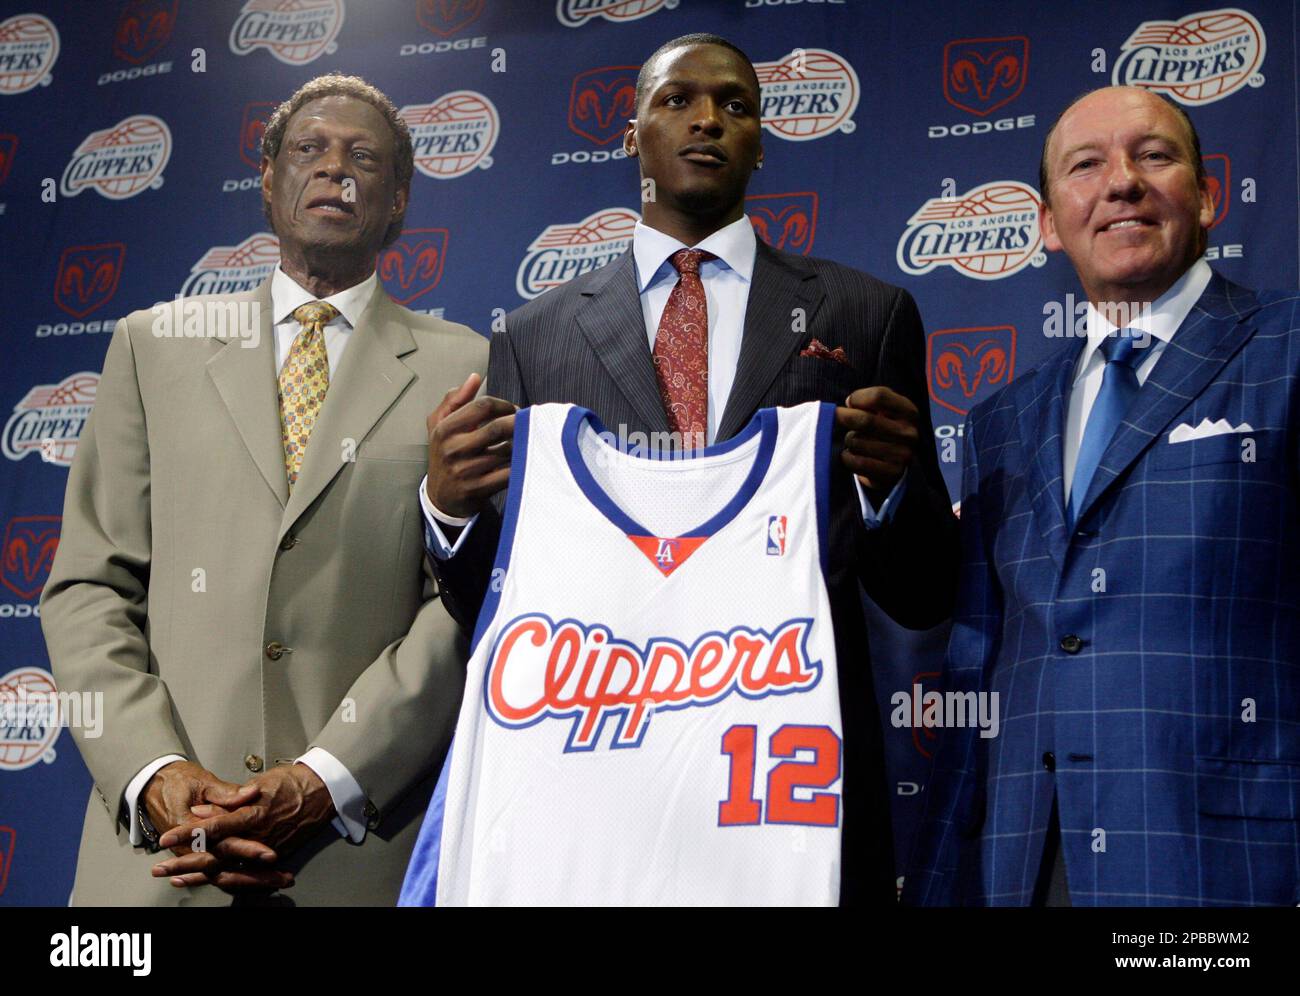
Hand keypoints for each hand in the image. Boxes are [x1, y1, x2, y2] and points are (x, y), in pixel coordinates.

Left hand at [152, 763, 333, 889]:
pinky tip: (208, 880)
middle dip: (184, 863)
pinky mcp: (273, 857)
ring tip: (175, 877)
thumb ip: (227, 801)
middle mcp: (257, 838)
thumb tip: (200, 812)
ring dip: (198, 875)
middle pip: (214, 857)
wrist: (323, 791)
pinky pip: (244, 875)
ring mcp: (265, 850)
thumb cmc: (292, 783)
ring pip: (227, 870)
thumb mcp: (259, 784)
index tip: (167, 838)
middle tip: (160, 868)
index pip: (212, 828)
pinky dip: (224, 879)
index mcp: (252, 816)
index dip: (187, 833)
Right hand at [426, 372, 516, 517]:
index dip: (504, 405)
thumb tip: (474, 378)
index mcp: (443, 429)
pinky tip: (523, 459)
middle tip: (527, 424)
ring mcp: (465, 471)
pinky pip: (509, 473)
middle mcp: (452, 449)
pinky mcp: (478, 489)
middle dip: (518, 423)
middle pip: (498, 427)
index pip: (482, 406)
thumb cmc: (444, 455)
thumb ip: (455, 399)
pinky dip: (520, 464)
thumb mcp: (439, 425)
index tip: (512, 410)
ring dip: (521, 444)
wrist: (440, 498)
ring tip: (525, 441)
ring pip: (507, 450)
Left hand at [835, 386, 919, 497]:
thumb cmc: (881, 427)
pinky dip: (847, 458)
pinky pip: (858, 462)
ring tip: (853, 441)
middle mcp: (909, 433)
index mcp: (909, 412)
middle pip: (866, 420)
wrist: (891, 461)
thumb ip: (867, 399)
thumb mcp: (881, 408)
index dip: (857, 398)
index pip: (878, 397)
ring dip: (848, 441)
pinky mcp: (892, 473)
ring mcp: (903, 455)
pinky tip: (850, 455)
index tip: (849, 402)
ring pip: (858, 442)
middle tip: (834, 418)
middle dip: (844, 418)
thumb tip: (850, 403)